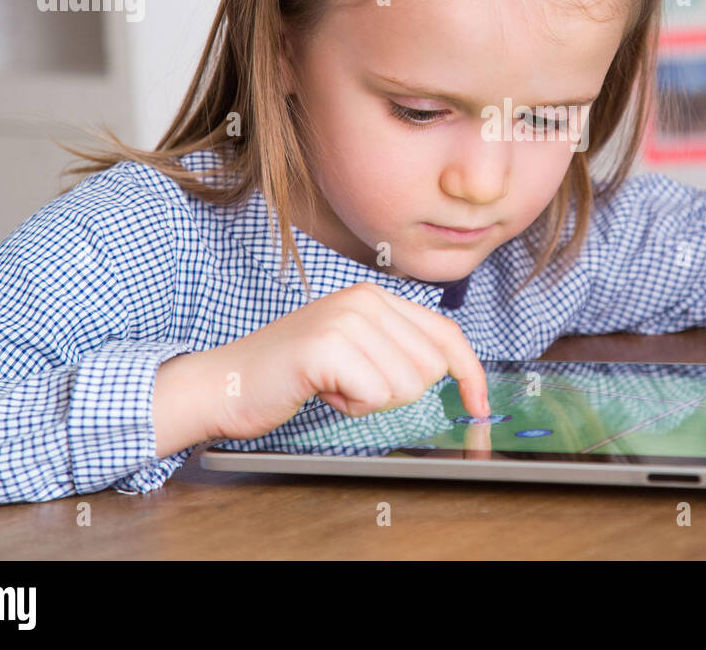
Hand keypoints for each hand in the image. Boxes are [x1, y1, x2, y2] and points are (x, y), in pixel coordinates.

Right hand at [204, 281, 489, 441]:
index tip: (480, 403)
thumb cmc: (290, 374)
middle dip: (395, 392)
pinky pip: (375, 396)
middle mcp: (364, 299)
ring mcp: (346, 320)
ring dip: (370, 401)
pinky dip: (351, 407)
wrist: (226, 383)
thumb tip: (451, 369)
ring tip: (332, 385)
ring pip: (406, 386)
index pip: (445, 333)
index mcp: (375, 297)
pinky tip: (322, 391)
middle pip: (430, 367)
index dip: (470, 372)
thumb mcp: (353, 350)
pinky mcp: (328, 347)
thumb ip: (396, 349)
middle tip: (350, 384)